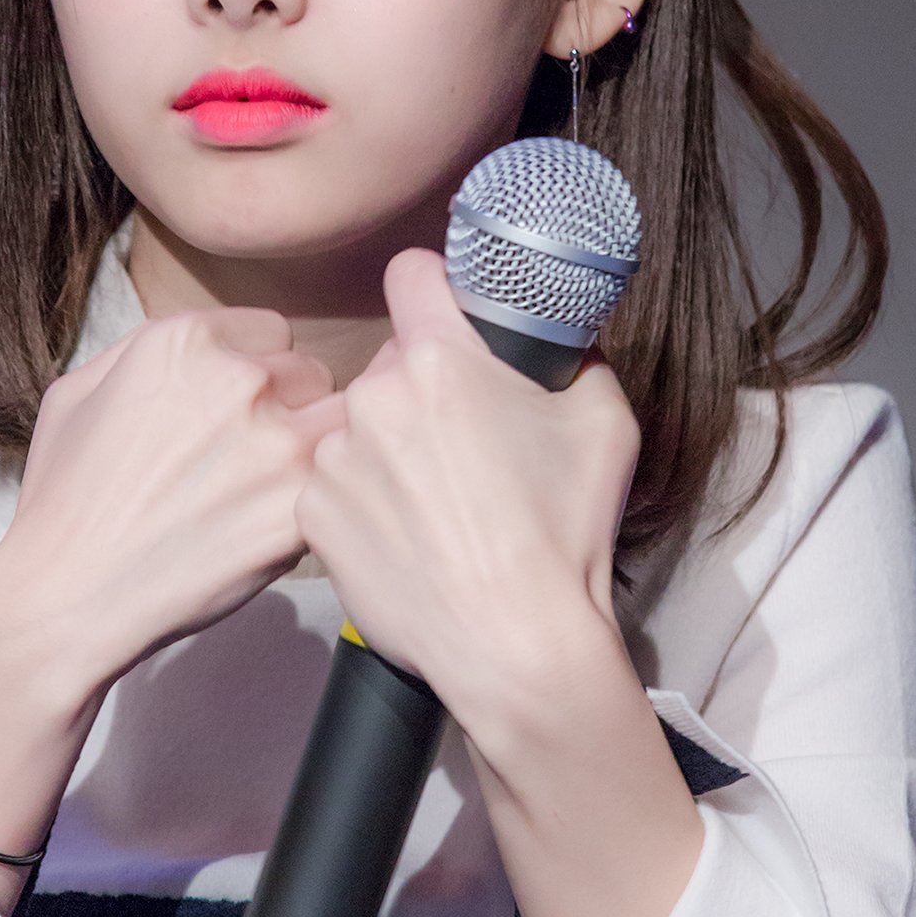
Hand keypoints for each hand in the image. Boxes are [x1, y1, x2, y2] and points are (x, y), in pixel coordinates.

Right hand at [0, 307, 343, 891]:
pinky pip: (336, 486)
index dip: (257, 368)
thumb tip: (200, 350)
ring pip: (339, 422)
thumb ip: (146, 351)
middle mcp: (242, 379)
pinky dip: (319, 503)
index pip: (271, 331)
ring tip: (274, 487)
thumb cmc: (65, 496)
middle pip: (310, 372)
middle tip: (253, 453)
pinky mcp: (301, 508)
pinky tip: (276, 524)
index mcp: (187, 340)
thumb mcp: (79, 391)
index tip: (236, 407)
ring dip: (316, 448)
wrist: (70, 592)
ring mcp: (279, 444)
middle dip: (290, 405)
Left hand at [293, 247, 640, 737]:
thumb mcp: (604, 424)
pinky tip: (405, 537)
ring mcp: (335, 457)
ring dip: (389, 448)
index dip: (436, 289)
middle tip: (464, 444)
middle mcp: (372, 396)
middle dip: (422, 390)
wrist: (512, 643)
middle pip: (390, 363)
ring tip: (436, 505)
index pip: (412, 273)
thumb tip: (560, 346)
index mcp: (439, 359)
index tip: (451, 316)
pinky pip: (335, 485)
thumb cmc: (563, 531)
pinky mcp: (311, 514)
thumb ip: (577, 362)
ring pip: (360, 427)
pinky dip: (363, 502)